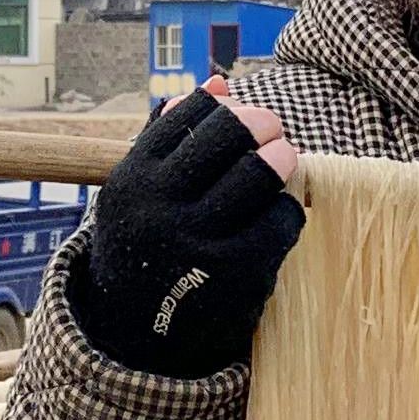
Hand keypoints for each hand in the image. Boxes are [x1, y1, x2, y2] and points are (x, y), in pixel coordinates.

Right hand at [65, 80, 305, 377]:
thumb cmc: (145, 249)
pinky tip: (279, 215)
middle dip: (261, 123)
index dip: (224, 106)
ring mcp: (199, 243)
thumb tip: (219, 79)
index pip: (188, 115)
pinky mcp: (236, 275)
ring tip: (284, 159)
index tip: (238, 112)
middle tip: (273, 129)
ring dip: (282, 158)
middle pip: (229, 135)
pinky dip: (287, 210)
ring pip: (260, 173)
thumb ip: (168, 137)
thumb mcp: (138, 195)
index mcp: (131, 182)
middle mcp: (160, 209)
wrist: (134, 340)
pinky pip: (281, 220)